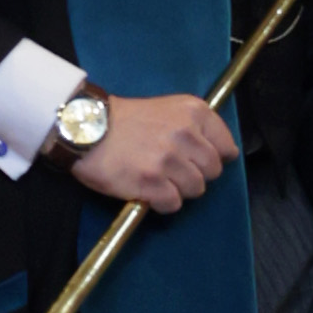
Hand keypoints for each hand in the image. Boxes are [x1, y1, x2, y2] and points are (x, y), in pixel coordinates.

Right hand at [72, 90, 236, 213]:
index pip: (226, 147)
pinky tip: (149, 192)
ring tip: (159, 180)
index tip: (200, 162)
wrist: (86, 129)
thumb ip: (195, 126)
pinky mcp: (152, 182)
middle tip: (175, 172)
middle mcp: (186, 134)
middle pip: (213, 171)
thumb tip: (222, 152)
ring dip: (179, 190)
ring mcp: (169, 159)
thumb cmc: (126, 120)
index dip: (215, 158)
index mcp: (194, 112)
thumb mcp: (168, 108)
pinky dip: (163, 203)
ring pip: (196, 189)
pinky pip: (173, 204)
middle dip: (196, 175)